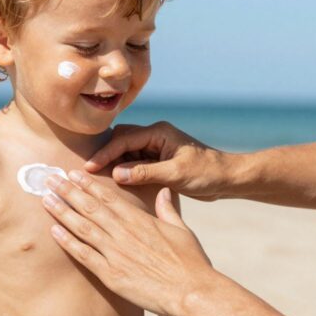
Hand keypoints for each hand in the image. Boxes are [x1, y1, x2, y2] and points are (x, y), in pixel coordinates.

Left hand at [43, 170, 216, 315]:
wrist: (192, 292)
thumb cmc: (191, 262)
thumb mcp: (181, 229)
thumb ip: (167, 209)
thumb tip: (162, 192)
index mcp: (140, 220)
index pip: (108, 197)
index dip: (88, 184)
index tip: (72, 174)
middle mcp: (124, 233)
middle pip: (90, 207)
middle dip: (68, 191)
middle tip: (49, 179)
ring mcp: (116, 253)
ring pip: (83, 227)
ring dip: (62, 212)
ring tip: (46, 199)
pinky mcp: (111, 275)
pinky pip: (84, 255)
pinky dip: (68, 242)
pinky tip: (54, 231)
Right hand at [85, 122, 227, 200]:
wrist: (227, 178)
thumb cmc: (206, 172)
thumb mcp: (175, 174)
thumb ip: (145, 173)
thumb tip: (116, 174)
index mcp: (159, 133)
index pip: (124, 139)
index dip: (105, 153)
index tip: (89, 167)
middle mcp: (156, 137)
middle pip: (121, 140)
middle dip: (106, 155)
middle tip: (88, 172)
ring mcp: (157, 148)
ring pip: (127, 152)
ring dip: (114, 163)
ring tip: (97, 178)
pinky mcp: (159, 161)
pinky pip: (135, 163)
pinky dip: (125, 171)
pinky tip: (116, 182)